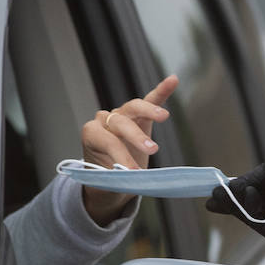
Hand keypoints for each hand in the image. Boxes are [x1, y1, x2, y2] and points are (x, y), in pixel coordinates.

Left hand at [78, 76, 178, 224]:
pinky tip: (173, 80)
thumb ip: (117, 178)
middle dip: (136, 136)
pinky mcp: (139, 116)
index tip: (134, 172)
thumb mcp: (108, 183)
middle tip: (152, 150)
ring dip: (149, 111)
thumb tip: (132, 175)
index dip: (121, 155)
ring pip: (134, 107)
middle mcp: (104, 121)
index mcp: (92, 135)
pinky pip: (150, 99)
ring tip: (163, 117)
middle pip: (121, 121)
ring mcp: (122, 115)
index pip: (107, 140)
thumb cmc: (107, 180)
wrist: (110, 178)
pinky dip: (162, 91)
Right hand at [205, 147, 264, 243]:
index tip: (219, 189)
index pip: (258, 192)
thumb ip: (255, 177)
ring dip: (236, 204)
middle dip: (231, 202)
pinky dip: (244, 212)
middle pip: (251, 208)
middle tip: (211, 197)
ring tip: (222, 194)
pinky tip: (237, 197)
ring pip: (252, 216)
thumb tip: (233, 185)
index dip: (239, 191)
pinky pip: (257, 223)